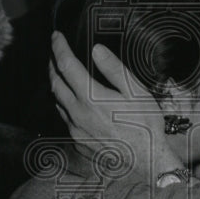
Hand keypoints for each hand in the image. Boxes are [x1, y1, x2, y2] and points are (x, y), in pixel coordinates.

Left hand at [49, 32, 183, 177]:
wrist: (147, 162)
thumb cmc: (146, 126)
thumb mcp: (136, 92)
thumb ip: (114, 69)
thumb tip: (97, 50)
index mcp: (92, 98)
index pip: (66, 65)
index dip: (59, 47)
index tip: (56, 36)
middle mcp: (78, 114)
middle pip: (55, 83)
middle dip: (52, 64)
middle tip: (54, 52)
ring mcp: (76, 130)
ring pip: (56, 102)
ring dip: (55, 84)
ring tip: (60, 73)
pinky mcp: (78, 142)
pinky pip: (64, 119)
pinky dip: (64, 104)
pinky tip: (73, 101)